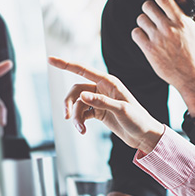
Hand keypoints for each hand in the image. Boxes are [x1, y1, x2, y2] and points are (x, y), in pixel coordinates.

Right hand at [49, 56, 164, 154]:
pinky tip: (82, 130)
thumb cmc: (138, 120)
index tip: (50, 59)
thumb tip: (82, 96)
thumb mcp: (121, 110)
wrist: (144, 135)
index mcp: (108, 82)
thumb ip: (102, 102)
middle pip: (75, 90)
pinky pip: (82, 113)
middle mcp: (102, 88)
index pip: (83, 70)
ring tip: (80, 129)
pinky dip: (80, 121)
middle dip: (69, 103)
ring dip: (75, 116)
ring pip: (77, 104)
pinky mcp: (98, 112)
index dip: (65, 64)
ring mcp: (99, 101)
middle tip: (67, 117)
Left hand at [133, 0, 194, 116]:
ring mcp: (158, 39)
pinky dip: (139, 35)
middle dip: (149, 10)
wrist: (191, 76)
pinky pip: (135, 33)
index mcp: (181, 20)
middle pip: (147, 6)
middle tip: (155, 19)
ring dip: (144, 23)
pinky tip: (147, 41)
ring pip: (140, 19)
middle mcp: (169, 27)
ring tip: (153, 32)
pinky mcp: (149, 50)